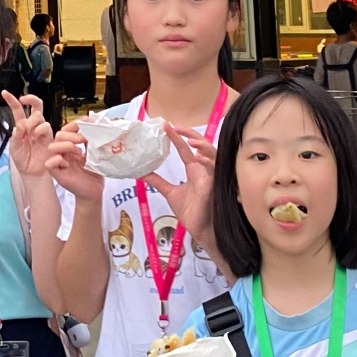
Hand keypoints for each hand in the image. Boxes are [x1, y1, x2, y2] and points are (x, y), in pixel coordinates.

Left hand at [1, 91, 53, 177]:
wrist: (32, 173)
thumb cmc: (23, 160)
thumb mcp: (14, 148)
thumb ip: (15, 136)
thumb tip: (19, 125)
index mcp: (22, 126)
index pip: (18, 110)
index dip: (12, 100)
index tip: (4, 93)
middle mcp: (33, 125)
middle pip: (35, 105)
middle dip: (30, 98)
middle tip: (23, 100)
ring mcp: (42, 130)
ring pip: (39, 115)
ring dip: (32, 121)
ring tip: (30, 133)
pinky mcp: (49, 136)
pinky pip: (45, 126)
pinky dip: (39, 129)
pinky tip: (35, 137)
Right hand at [45, 122, 103, 200]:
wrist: (95, 191)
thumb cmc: (94, 173)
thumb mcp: (95, 152)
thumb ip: (92, 140)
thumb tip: (95, 124)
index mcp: (70, 146)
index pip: (66, 130)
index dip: (74, 124)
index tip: (86, 121)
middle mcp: (63, 153)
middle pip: (58, 135)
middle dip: (72, 134)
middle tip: (84, 139)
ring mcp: (59, 163)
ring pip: (51, 147)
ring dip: (66, 145)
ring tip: (79, 152)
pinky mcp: (57, 174)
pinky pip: (49, 163)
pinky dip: (57, 160)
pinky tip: (68, 163)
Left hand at [144, 123, 218, 243]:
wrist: (200, 229)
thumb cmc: (191, 211)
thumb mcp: (170, 192)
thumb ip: (158, 181)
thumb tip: (141, 173)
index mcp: (194, 170)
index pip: (185, 149)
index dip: (177, 137)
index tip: (166, 126)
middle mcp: (204, 170)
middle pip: (201, 145)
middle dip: (190, 134)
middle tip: (174, 127)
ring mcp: (211, 176)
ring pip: (212, 153)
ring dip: (202, 145)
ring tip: (189, 140)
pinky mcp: (214, 185)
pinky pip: (214, 170)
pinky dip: (207, 162)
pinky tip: (197, 158)